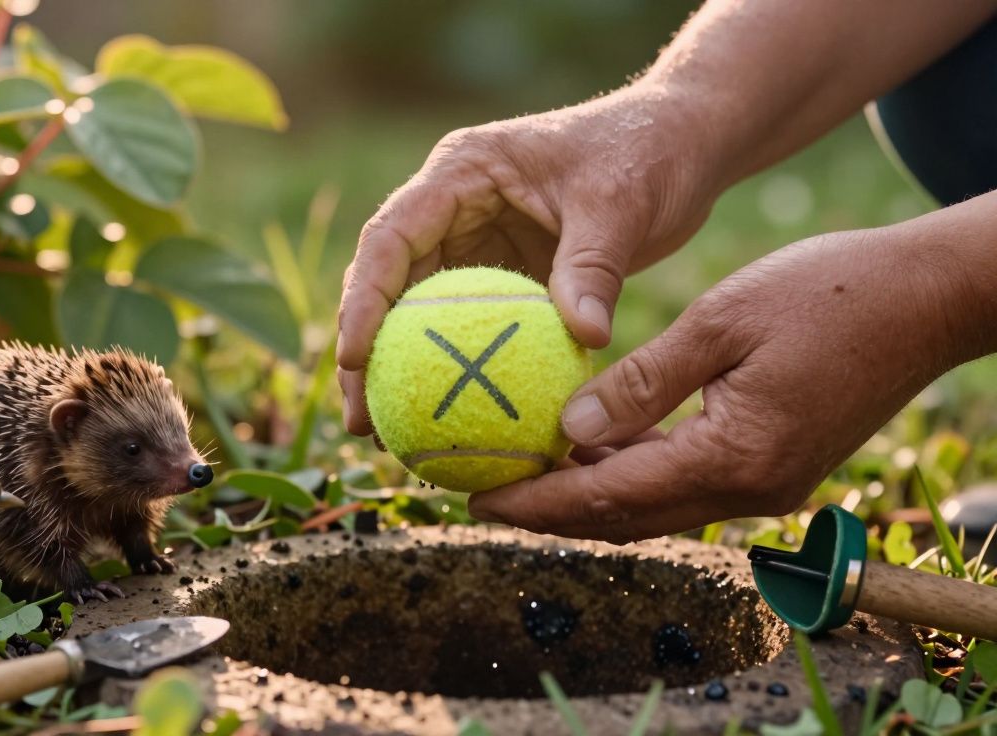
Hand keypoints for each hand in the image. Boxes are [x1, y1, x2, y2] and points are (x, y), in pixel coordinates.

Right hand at [336, 86, 722, 434]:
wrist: (682, 142)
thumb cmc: (647, 151)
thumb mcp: (620, 203)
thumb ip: (594, 267)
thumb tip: (586, 338)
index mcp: (461, 172)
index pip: (390, 237)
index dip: (364, 300)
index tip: (358, 360)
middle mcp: (451, 207)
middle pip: (385, 285)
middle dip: (365, 355)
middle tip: (361, 423)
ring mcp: (471, 242)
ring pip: (414, 315)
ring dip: (399, 373)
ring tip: (387, 441)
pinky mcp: (499, 274)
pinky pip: (464, 330)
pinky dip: (452, 372)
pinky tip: (449, 428)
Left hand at [468, 221, 995, 541]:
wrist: (928, 299)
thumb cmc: (829, 293)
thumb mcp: (719, 322)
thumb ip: (642, 383)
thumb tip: (568, 431)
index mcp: (734, 457)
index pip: (608, 498)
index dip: (535, 503)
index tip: (472, 498)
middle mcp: (749, 490)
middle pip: (625, 519)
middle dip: (548, 513)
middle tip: (479, 494)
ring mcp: (767, 486)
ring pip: (653, 507)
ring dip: (586, 498)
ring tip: (518, 475)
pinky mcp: (775, 468)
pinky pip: (683, 485)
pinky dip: (630, 475)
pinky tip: (591, 451)